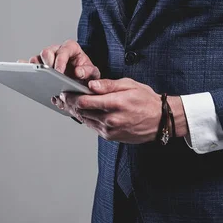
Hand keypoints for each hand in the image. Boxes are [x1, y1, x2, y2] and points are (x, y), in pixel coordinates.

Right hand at [18, 40, 100, 121]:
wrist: (80, 81)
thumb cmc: (86, 74)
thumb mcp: (92, 73)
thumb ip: (88, 71)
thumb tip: (78, 72)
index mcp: (71, 48)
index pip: (64, 50)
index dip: (60, 61)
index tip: (58, 72)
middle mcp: (56, 50)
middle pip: (46, 52)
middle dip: (46, 64)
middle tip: (48, 77)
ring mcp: (46, 58)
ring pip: (36, 59)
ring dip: (36, 69)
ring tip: (38, 81)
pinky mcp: (38, 67)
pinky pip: (28, 66)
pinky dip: (26, 70)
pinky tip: (24, 77)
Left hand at [57, 78, 187, 142]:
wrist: (161, 120)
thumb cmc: (146, 100)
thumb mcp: (129, 85)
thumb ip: (108, 85)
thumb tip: (91, 85)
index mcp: (115, 104)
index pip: (84, 101)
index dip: (71, 96)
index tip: (64, 91)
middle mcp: (111, 119)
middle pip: (81, 112)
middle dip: (70, 103)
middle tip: (62, 96)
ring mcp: (110, 130)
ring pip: (85, 120)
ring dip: (76, 112)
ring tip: (68, 104)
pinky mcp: (111, 137)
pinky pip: (93, 127)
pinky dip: (86, 119)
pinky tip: (83, 112)